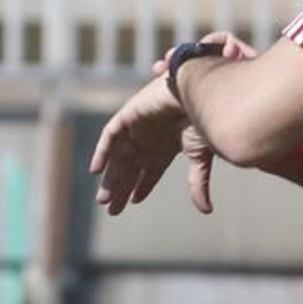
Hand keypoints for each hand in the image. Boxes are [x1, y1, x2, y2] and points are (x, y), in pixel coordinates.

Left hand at [92, 31, 258, 215]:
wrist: (199, 92)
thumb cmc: (203, 121)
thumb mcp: (200, 158)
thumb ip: (198, 184)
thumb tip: (206, 211)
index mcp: (167, 146)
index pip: (150, 171)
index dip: (141, 186)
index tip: (133, 202)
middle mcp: (151, 138)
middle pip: (131, 168)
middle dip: (121, 189)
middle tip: (111, 211)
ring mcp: (138, 126)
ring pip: (119, 157)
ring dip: (111, 178)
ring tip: (103, 201)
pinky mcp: (128, 115)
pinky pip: (109, 136)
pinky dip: (102, 152)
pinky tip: (96, 171)